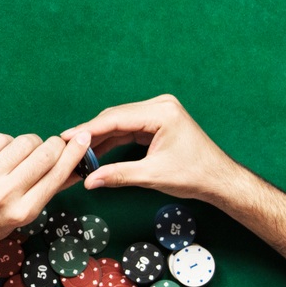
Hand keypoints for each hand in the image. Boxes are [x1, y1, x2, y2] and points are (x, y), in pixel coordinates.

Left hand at [0, 132, 90, 274]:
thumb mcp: (25, 214)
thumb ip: (50, 189)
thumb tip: (79, 167)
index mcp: (24, 210)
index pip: (56, 174)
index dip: (74, 153)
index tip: (84, 139)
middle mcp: (5, 193)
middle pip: (43, 154)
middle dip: (53, 145)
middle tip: (52, 146)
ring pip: (23, 142)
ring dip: (30, 144)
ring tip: (23, 155)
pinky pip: (1, 138)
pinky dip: (7, 143)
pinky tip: (3, 155)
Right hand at [62, 95, 246, 203]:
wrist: (219, 180)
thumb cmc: (195, 175)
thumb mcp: (153, 176)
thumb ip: (118, 175)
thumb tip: (89, 180)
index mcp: (161, 112)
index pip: (116, 118)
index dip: (88, 129)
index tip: (66, 137)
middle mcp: (159, 106)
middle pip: (115, 117)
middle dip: (91, 133)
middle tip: (66, 146)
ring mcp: (159, 112)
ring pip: (120, 122)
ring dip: (100, 136)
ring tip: (77, 149)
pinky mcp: (157, 122)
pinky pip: (129, 128)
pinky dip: (113, 139)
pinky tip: (96, 150)